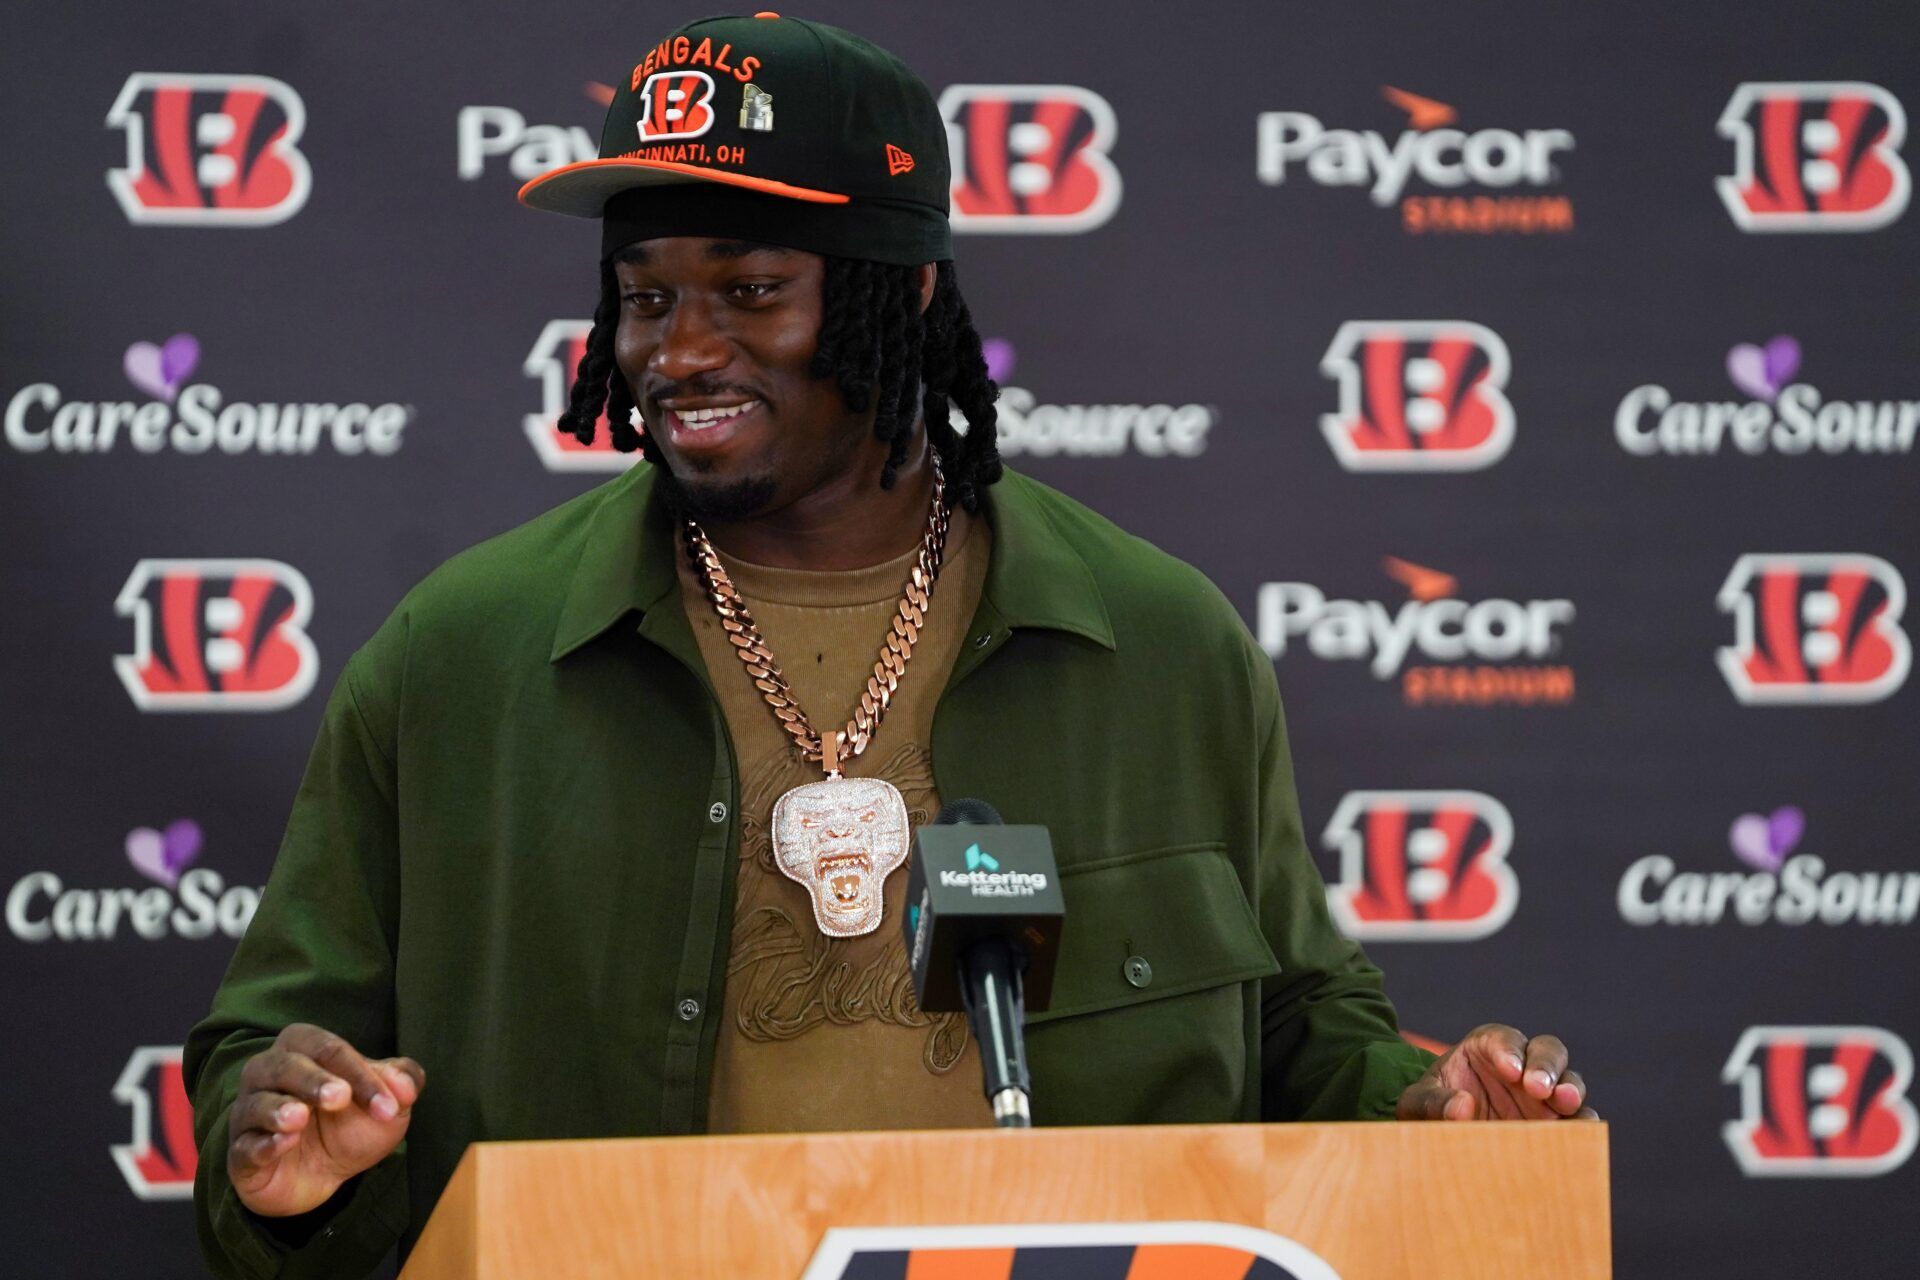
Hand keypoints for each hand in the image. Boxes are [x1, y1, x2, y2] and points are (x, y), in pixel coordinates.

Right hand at [227, 1023, 424, 1216]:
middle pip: (285, 1066)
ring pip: (256, 1103)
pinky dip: (262, 1145)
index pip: (328, 1050)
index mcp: (303, 1049)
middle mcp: (267, 1074)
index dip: (360, 1073)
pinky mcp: (240, 1155)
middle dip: (314, 1080)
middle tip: (340, 1097)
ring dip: (278, 1109)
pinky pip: (244, 1147)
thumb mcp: (385, 1102)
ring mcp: (249, 1114)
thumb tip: (406, 1086)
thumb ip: (402, 1083)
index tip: (389, 1105)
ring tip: (300, 1118)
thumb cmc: (351, 1123)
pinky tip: (282, 1144)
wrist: (324, 1176)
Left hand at [1396, 1023, 1595, 1121]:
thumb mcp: (1418, 1103)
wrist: (1444, 1140)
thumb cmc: (1432, 1110)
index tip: (1509, 1069)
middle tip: (1537, 1088)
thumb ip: (1433, 1102)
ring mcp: (1544, 1096)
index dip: (1508, 1050)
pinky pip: (1578, 1122)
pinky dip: (1582, 1127)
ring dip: (1570, 1091)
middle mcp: (1523, 1066)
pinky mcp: (1557, 1125)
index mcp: (1486, 1048)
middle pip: (1547, 1051)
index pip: (1503, 1039)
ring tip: (1564, 1104)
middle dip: (1545, 1065)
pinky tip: (1578, 1136)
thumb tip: (1462, 1108)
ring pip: (1570, 1082)